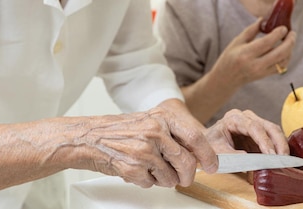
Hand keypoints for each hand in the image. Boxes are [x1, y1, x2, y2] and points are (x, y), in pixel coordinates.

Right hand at [83, 99, 215, 188]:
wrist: (90, 137)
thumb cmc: (120, 130)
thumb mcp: (150, 122)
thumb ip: (173, 134)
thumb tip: (198, 152)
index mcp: (162, 117)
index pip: (195, 136)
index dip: (208, 155)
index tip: (212, 165)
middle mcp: (155, 131)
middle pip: (187, 162)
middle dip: (187, 176)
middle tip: (184, 178)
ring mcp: (144, 149)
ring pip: (170, 178)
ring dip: (164, 180)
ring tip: (149, 168)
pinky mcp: (133, 167)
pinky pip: (152, 184)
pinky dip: (146, 181)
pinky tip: (135, 169)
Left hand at [205, 109, 288, 155]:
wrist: (205, 143)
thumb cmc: (210, 145)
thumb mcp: (216, 150)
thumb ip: (230, 154)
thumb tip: (247, 158)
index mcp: (233, 118)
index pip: (253, 127)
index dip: (264, 141)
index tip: (271, 155)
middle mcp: (246, 117)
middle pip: (268, 126)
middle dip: (279, 143)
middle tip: (284, 159)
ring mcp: (254, 123)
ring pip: (274, 131)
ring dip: (281, 146)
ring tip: (285, 161)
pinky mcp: (260, 133)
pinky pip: (273, 138)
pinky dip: (279, 148)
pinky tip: (282, 159)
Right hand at [214, 19, 295, 86]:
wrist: (226, 78)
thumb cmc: (229, 57)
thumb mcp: (237, 41)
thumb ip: (251, 30)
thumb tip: (264, 18)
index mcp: (246, 53)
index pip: (267, 43)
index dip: (278, 34)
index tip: (284, 27)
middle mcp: (255, 64)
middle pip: (279, 53)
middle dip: (290, 42)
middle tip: (292, 33)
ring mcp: (261, 72)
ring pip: (283, 61)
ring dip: (290, 49)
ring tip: (290, 40)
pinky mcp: (265, 76)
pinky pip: (281, 67)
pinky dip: (287, 57)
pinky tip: (286, 50)